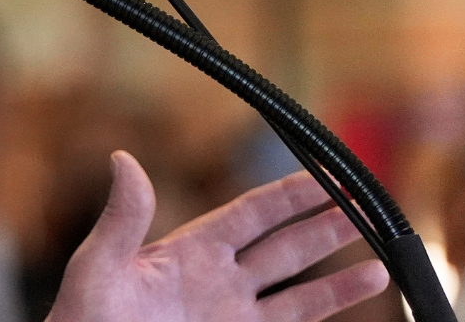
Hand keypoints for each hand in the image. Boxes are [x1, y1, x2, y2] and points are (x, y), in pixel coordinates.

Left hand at [47, 151, 389, 321]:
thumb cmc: (82, 320)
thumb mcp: (99, 265)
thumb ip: (123, 217)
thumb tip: (123, 158)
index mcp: (187, 252)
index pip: (251, 214)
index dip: (291, 195)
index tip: (329, 175)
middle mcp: (217, 282)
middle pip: (286, 248)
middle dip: (329, 228)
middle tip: (370, 207)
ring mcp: (232, 318)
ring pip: (300, 295)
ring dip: (340, 282)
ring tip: (383, 264)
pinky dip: (327, 318)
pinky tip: (356, 308)